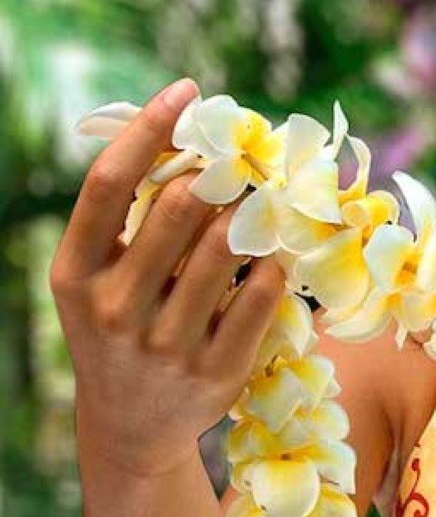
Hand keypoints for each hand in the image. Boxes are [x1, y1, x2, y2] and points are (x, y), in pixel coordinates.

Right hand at [50, 79, 285, 477]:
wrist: (132, 425)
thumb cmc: (120, 327)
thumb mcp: (98, 279)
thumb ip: (129, 220)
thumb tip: (187, 136)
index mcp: (73, 274)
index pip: (108, 184)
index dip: (149, 128)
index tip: (188, 90)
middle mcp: (111, 309)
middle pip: (175, 210)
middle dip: (218, 170)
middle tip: (244, 154)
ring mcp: (165, 344)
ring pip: (225, 248)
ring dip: (253, 209)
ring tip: (266, 195)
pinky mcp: (215, 369)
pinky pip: (260, 294)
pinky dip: (276, 260)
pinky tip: (281, 246)